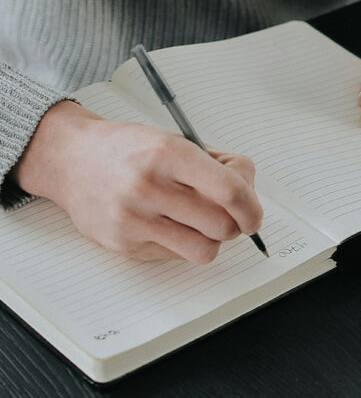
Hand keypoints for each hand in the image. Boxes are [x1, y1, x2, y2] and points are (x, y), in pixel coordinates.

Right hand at [13, 100, 262, 262]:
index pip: (230, 191)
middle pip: (222, 226)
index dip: (252, 208)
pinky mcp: (124, 244)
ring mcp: (133, 219)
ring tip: (200, 223)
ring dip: (211, 240)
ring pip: (204, 250)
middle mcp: (149, 186)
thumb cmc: (130, 149)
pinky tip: (170, 225)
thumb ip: (219, 165)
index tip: (254, 215)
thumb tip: (249, 193)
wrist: (70, 158)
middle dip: (235, 224)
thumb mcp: (177, 140)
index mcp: (168, 153)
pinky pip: (176, 257)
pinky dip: (183, 244)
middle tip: (228, 216)